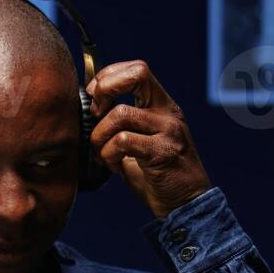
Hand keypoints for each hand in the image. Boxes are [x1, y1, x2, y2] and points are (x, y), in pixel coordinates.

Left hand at [87, 60, 211, 217]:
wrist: (186, 203)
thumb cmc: (157, 174)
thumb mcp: (141, 140)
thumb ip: (122, 122)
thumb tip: (88, 107)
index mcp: (162, 105)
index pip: (137, 69)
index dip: (109, 77)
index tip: (95, 98)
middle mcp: (168, 112)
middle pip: (136, 74)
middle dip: (106, 89)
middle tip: (95, 114)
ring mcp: (168, 131)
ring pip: (120, 114)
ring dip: (100, 136)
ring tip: (103, 153)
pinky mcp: (162, 152)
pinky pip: (122, 141)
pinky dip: (108, 155)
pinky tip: (114, 167)